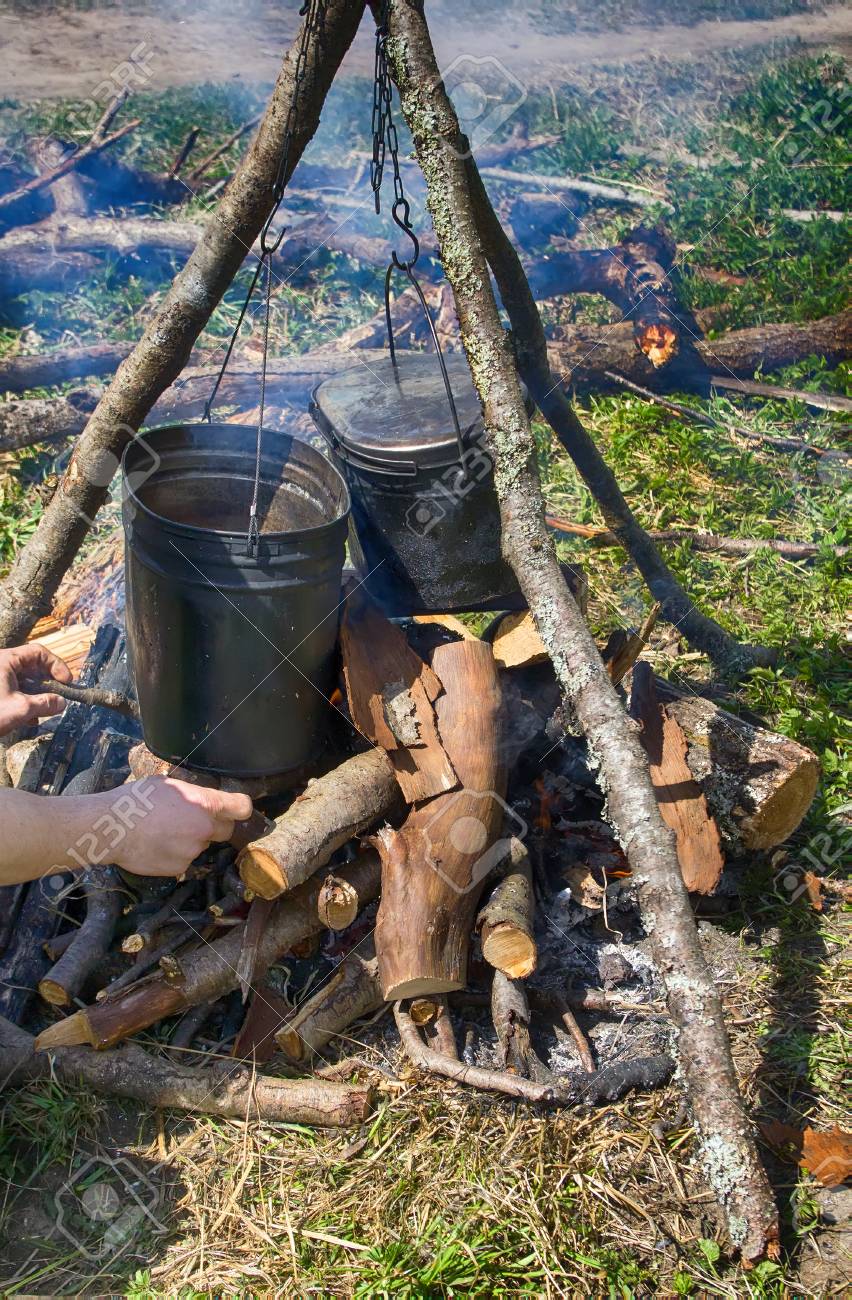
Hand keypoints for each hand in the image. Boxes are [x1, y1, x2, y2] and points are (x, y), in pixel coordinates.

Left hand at [0, 643, 72, 736]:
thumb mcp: (20, 709)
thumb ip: (45, 704)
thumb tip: (61, 703)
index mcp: (6, 660)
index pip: (38, 653)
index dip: (56, 666)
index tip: (67, 682)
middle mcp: (0, 665)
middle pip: (31, 667)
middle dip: (47, 684)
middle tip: (58, 698)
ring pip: (23, 681)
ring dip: (36, 695)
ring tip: (42, 712)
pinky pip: (13, 691)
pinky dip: (24, 701)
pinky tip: (27, 719)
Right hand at [111, 777, 253, 876]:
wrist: (111, 829)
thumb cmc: (135, 801)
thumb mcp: (167, 784)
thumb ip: (191, 792)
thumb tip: (199, 796)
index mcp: (205, 804)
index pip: (242, 807)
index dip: (240, 807)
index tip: (236, 809)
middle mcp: (204, 829)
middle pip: (226, 830)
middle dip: (215, 825)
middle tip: (193, 819)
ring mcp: (193, 851)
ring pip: (202, 845)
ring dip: (191, 839)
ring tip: (165, 831)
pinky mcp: (180, 867)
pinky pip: (185, 859)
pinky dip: (176, 853)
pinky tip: (158, 844)